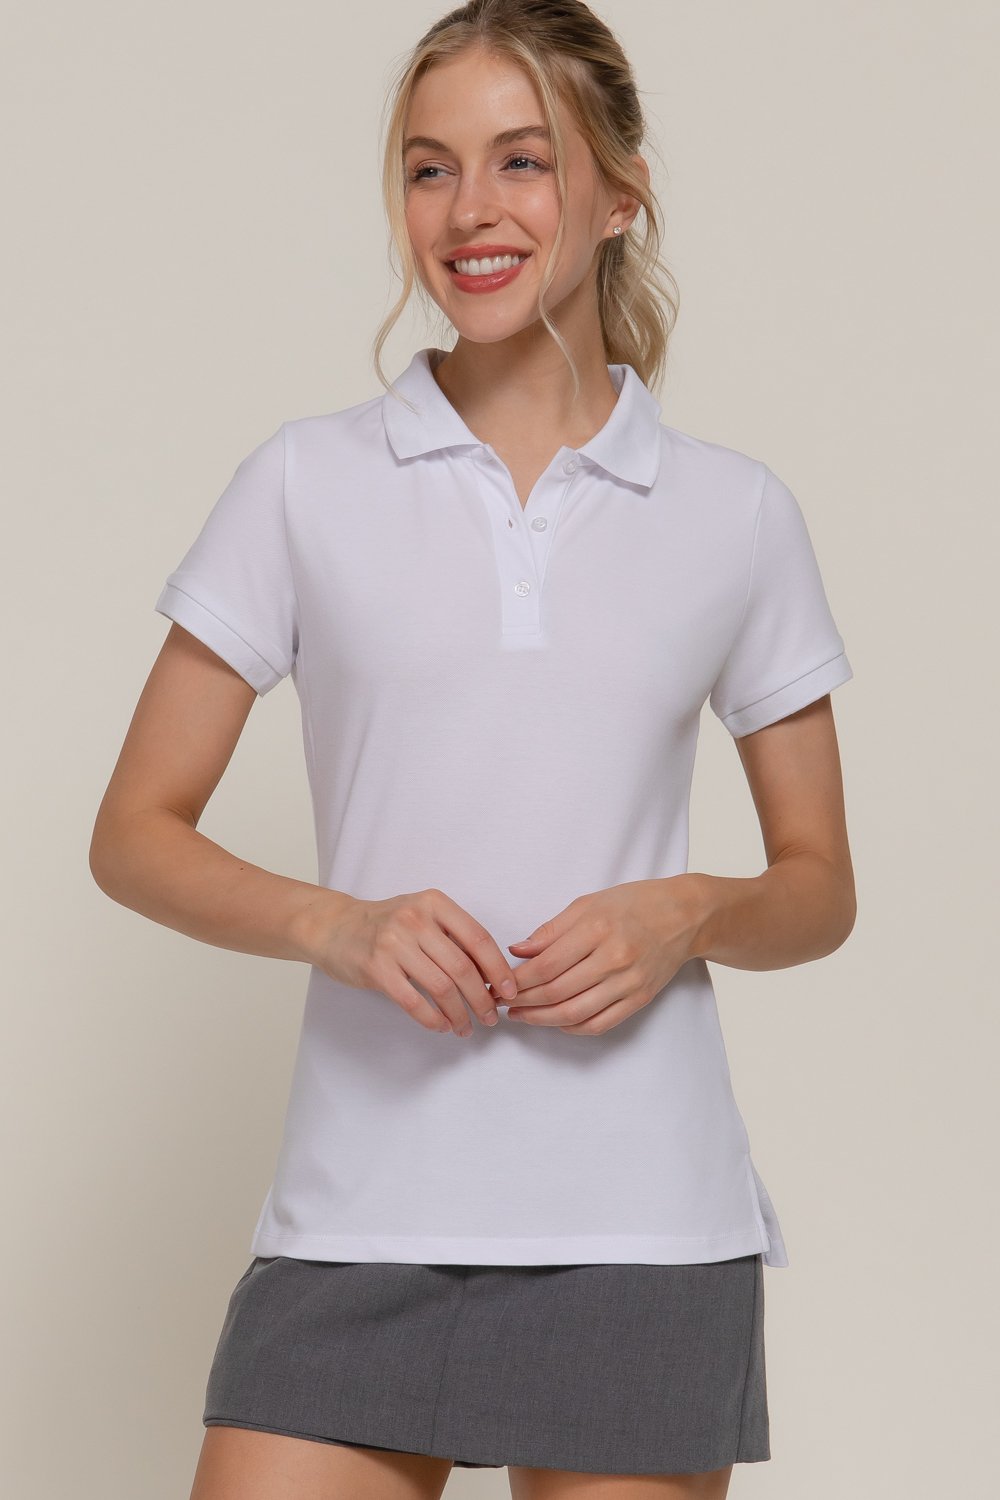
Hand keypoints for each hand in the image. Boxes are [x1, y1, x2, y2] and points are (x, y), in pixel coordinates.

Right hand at [311, 888, 518, 1036]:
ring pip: (441, 988)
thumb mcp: (423, 914)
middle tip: (490, 1018)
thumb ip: (453, 936)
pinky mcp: (376, 968)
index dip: (499, 969)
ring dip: (460, 1014)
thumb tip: (492, 974)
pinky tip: (442, 1026)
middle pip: (462, 968)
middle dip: (482, 999)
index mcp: (435, 903)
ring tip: (467, 1027)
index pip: (478, 939)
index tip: (510, 991)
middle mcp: (415, 919)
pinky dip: (434, 1019)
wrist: (335, 926)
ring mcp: (394, 943)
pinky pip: (414, 1001)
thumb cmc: (386, 924)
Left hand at [505, 877, 705, 1034]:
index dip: (517, 980)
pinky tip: (555, 1022)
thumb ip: (551, 930)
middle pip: (556, 991)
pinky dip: (573, 1028)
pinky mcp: (640, 998)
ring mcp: (629, 982)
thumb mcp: (589, 903)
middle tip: (500, 1002)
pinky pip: (600, 1023)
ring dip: (541, 1019)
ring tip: (520, 1016)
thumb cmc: (634, 903)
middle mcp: (614, 958)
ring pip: (575, 1013)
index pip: (546, 965)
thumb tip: (517, 951)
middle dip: (522, 1001)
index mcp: (598, 929)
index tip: (497, 983)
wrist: (685, 915)